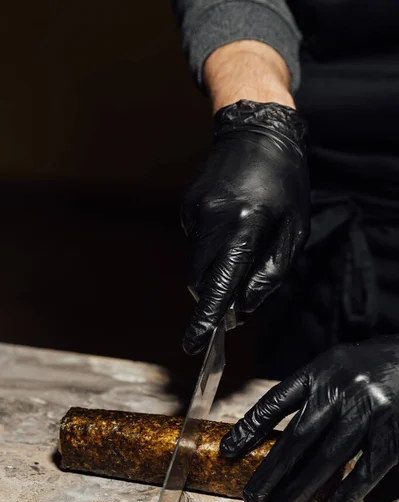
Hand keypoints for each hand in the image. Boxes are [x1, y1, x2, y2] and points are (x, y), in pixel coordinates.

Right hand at [181, 100, 308, 354]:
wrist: (256, 131)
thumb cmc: (284, 183)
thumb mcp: (294, 230)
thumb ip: (270, 274)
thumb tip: (243, 307)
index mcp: (244, 226)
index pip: (220, 284)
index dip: (207, 318)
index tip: (194, 345)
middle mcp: (212, 219)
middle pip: (200, 279)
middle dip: (214, 293)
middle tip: (236, 292)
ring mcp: (193, 210)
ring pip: (198, 261)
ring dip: (216, 265)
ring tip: (244, 233)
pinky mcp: (185, 205)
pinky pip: (196, 240)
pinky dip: (211, 243)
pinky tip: (231, 218)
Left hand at [220, 336, 398, 501]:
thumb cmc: (366, 365)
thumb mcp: (330, 364)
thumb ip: (305, 390)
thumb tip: (267, 426)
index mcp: (320, 372)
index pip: (276, 401)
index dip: (250, 427)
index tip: (228, 451)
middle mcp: (341, 392)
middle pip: (298, 438)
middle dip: (271, 472)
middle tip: (252, 498)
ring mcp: (367, 414)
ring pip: (327, 461)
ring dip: (300, 490)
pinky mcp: (392, 436)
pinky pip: (364, 474)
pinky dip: (343, 498)